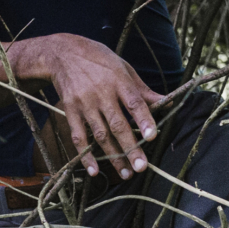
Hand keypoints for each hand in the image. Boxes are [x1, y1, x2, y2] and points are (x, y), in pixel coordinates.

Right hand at [13, 33, 163, 178]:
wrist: (62, 53)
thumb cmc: (99, 60)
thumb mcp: (123, 67)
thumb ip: (142, 89)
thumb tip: (166, 103)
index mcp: (119, 80)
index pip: (134, 102)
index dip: (144, 120)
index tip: (153, 136)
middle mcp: (101, 93)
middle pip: (118, 124)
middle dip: (130, 147)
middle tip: (142, 167)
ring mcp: (84, 103)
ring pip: (100, 135)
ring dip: (113, 156)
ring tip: (126, 173)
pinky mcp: (70, 111)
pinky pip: (78, 137)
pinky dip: (85, 155)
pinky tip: (94, 171)